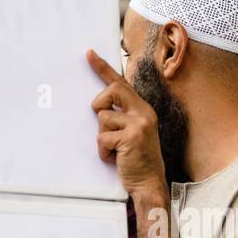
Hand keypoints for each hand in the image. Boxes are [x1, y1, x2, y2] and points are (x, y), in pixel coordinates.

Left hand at [87, 49, 167, 200]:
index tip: (89, 54)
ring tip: (116, 150)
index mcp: (143, 110)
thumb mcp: (132, 133)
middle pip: (113, 89)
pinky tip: (117, 158)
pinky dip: (104, 151)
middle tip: (106, 125)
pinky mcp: (132, 136)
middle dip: (100, 104)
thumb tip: (101, 106)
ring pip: (103, 118)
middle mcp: (144, 113)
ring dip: (103, 137)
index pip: (121, 84)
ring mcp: (140, 124)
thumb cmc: (137, 161)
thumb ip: (121, 116)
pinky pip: (102, 137)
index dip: (103, 68)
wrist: (149, 184)